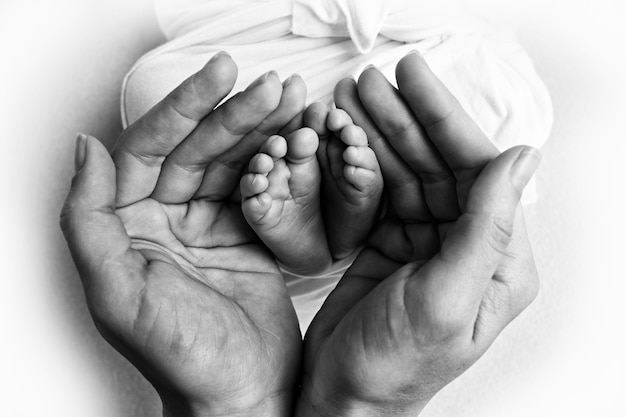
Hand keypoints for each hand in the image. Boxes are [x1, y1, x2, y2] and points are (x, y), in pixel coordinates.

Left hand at [61, 53, 306, 416]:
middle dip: (235, 113)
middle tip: (270, 85)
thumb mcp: (118, 294)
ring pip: (232, 162)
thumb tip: (86, 149)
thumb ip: (88, 220)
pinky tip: (296, 137)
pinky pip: (261, 187)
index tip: (220, 79)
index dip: (184, 108)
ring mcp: (209, 225)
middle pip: (197, 148)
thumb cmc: (181, 359)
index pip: (150, 148)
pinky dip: (280, 161)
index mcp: (127, 226)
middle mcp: (165, 219)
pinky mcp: (247, 235)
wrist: (242, 397)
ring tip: (292, 99)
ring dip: (262, 129)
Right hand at [296, 52, 540, 415]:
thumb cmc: (395, 368)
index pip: (477, 170)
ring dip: (378, 136)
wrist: (343, 400)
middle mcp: (466, 247)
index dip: (444, 119)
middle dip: (404, 119)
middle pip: (439, 164)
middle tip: (373, 82)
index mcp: (498, 261)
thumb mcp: (447, 299)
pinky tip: (343, 142)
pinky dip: (360, 167)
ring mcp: (427, 244)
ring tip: (349, 102)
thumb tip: (521, 157)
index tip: (413, 79)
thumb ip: (487, 227)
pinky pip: (380, 194)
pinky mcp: (391, 246)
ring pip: (407, 174)